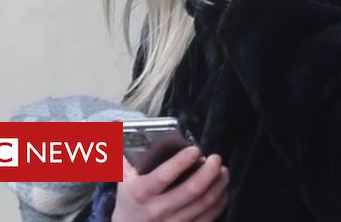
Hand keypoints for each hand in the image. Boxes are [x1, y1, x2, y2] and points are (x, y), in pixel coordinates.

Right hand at [113, 146, 229, 221]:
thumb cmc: (130, 200)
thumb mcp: (122, 178)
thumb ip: (123, 154)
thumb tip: (117, 128)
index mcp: (142, 193)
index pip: (164, 176)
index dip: (182, 161)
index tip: (195, 149)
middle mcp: (158, 209)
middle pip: (191, 190)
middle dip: (209, 171)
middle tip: (215, 158)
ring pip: (205, 203)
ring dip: (219, 184)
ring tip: (223, 170)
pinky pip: (210, 216)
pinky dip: (220, 201)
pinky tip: (222, 188)